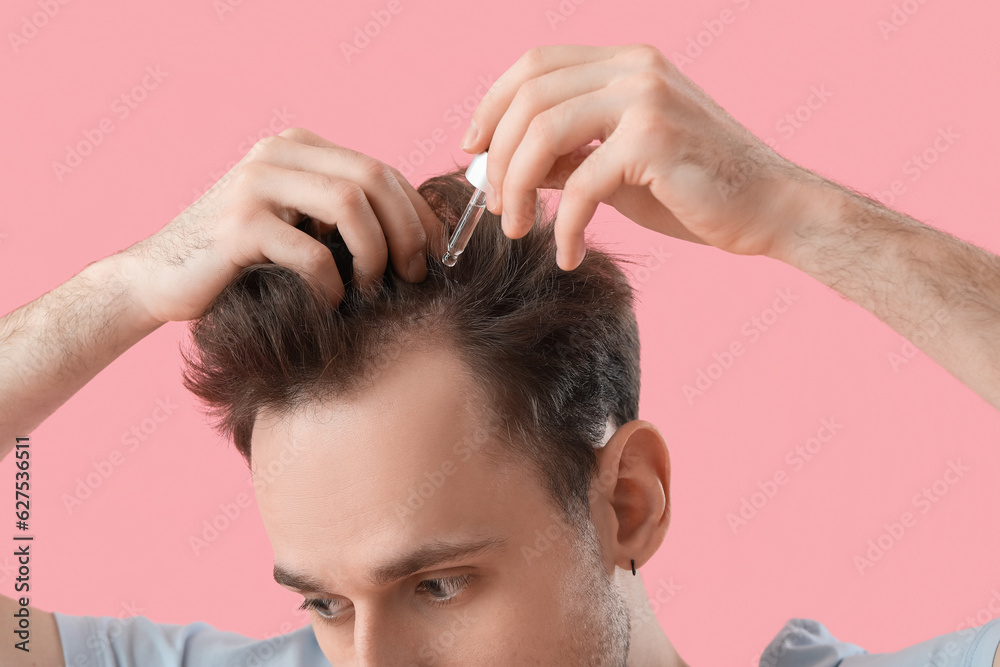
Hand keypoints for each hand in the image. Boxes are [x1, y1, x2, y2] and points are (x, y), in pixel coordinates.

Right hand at [119, 127, 440, 323]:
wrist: (159, 280)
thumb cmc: (242, 262)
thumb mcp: (298, 225)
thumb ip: (343, 216)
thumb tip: (421, 236)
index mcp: (298, 148)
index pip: (380, 170)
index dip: (418, 214)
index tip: (436, 255)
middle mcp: (277, 154)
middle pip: (372, 179)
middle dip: (406, 232)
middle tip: (413, 276)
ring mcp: (255, 184)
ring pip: (349, 204)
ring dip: (374, 254)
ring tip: (370, 289)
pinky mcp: (238, 226)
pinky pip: (311, 252)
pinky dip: (331, 284)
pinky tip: (328, 303)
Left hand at [462, 44, 815, 268]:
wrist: (772, 209)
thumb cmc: (695, 191)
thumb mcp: (618, 170)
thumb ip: (566, 158)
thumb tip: (504, 168)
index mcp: (625, 63)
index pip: (534, 65)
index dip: (492, 104)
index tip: (471, 150)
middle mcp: (634, 67)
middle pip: (529, 96)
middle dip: (497, 157)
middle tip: (497, 207)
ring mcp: (645, 96)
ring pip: (543, 133)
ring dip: (518, 188)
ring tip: (520, 230)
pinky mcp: (653, 138)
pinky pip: (581, 183)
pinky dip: (566, 226)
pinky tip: (570, 255)